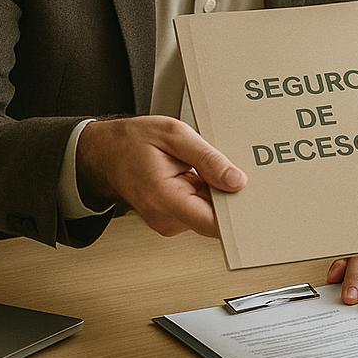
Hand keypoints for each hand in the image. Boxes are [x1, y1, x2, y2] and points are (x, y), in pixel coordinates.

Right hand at [76, 115, 246, 236]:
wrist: (104, 153)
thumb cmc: (131, 142)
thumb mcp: (175, 135)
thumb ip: (208, 159)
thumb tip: (236, 180)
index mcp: (165, 198)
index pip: (213, 222)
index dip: (237, 212)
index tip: (254, 199)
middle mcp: (166, 218)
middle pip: (216, 216)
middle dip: (229, 193)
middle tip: (231, 166)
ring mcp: (169, 221)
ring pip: (210, 211)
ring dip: (216, 190)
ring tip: (204, 164)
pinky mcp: (173, 218)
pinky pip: (201, 207)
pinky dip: (206, 191)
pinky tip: (199, 172)